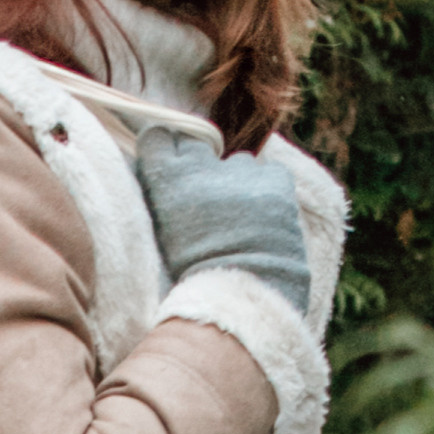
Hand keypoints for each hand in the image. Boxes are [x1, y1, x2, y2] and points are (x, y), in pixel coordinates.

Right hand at [135, 128, 311, 318]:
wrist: (243, 294)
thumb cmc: (195, 276)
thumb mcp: (164, 235)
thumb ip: (163, 202)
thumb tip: (165, 186)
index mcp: (167, 180)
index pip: (157, 139)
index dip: (164, 151)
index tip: (168, 164)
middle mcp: (203, 166)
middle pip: (197, 148)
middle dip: (200, 167)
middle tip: (206, 199)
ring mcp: (242, 171)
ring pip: (237, 163)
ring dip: (236, 181)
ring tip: (241, 215)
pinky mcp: (276, 180)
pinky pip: (270, 172)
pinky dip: (268, 187)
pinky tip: (266, 214)